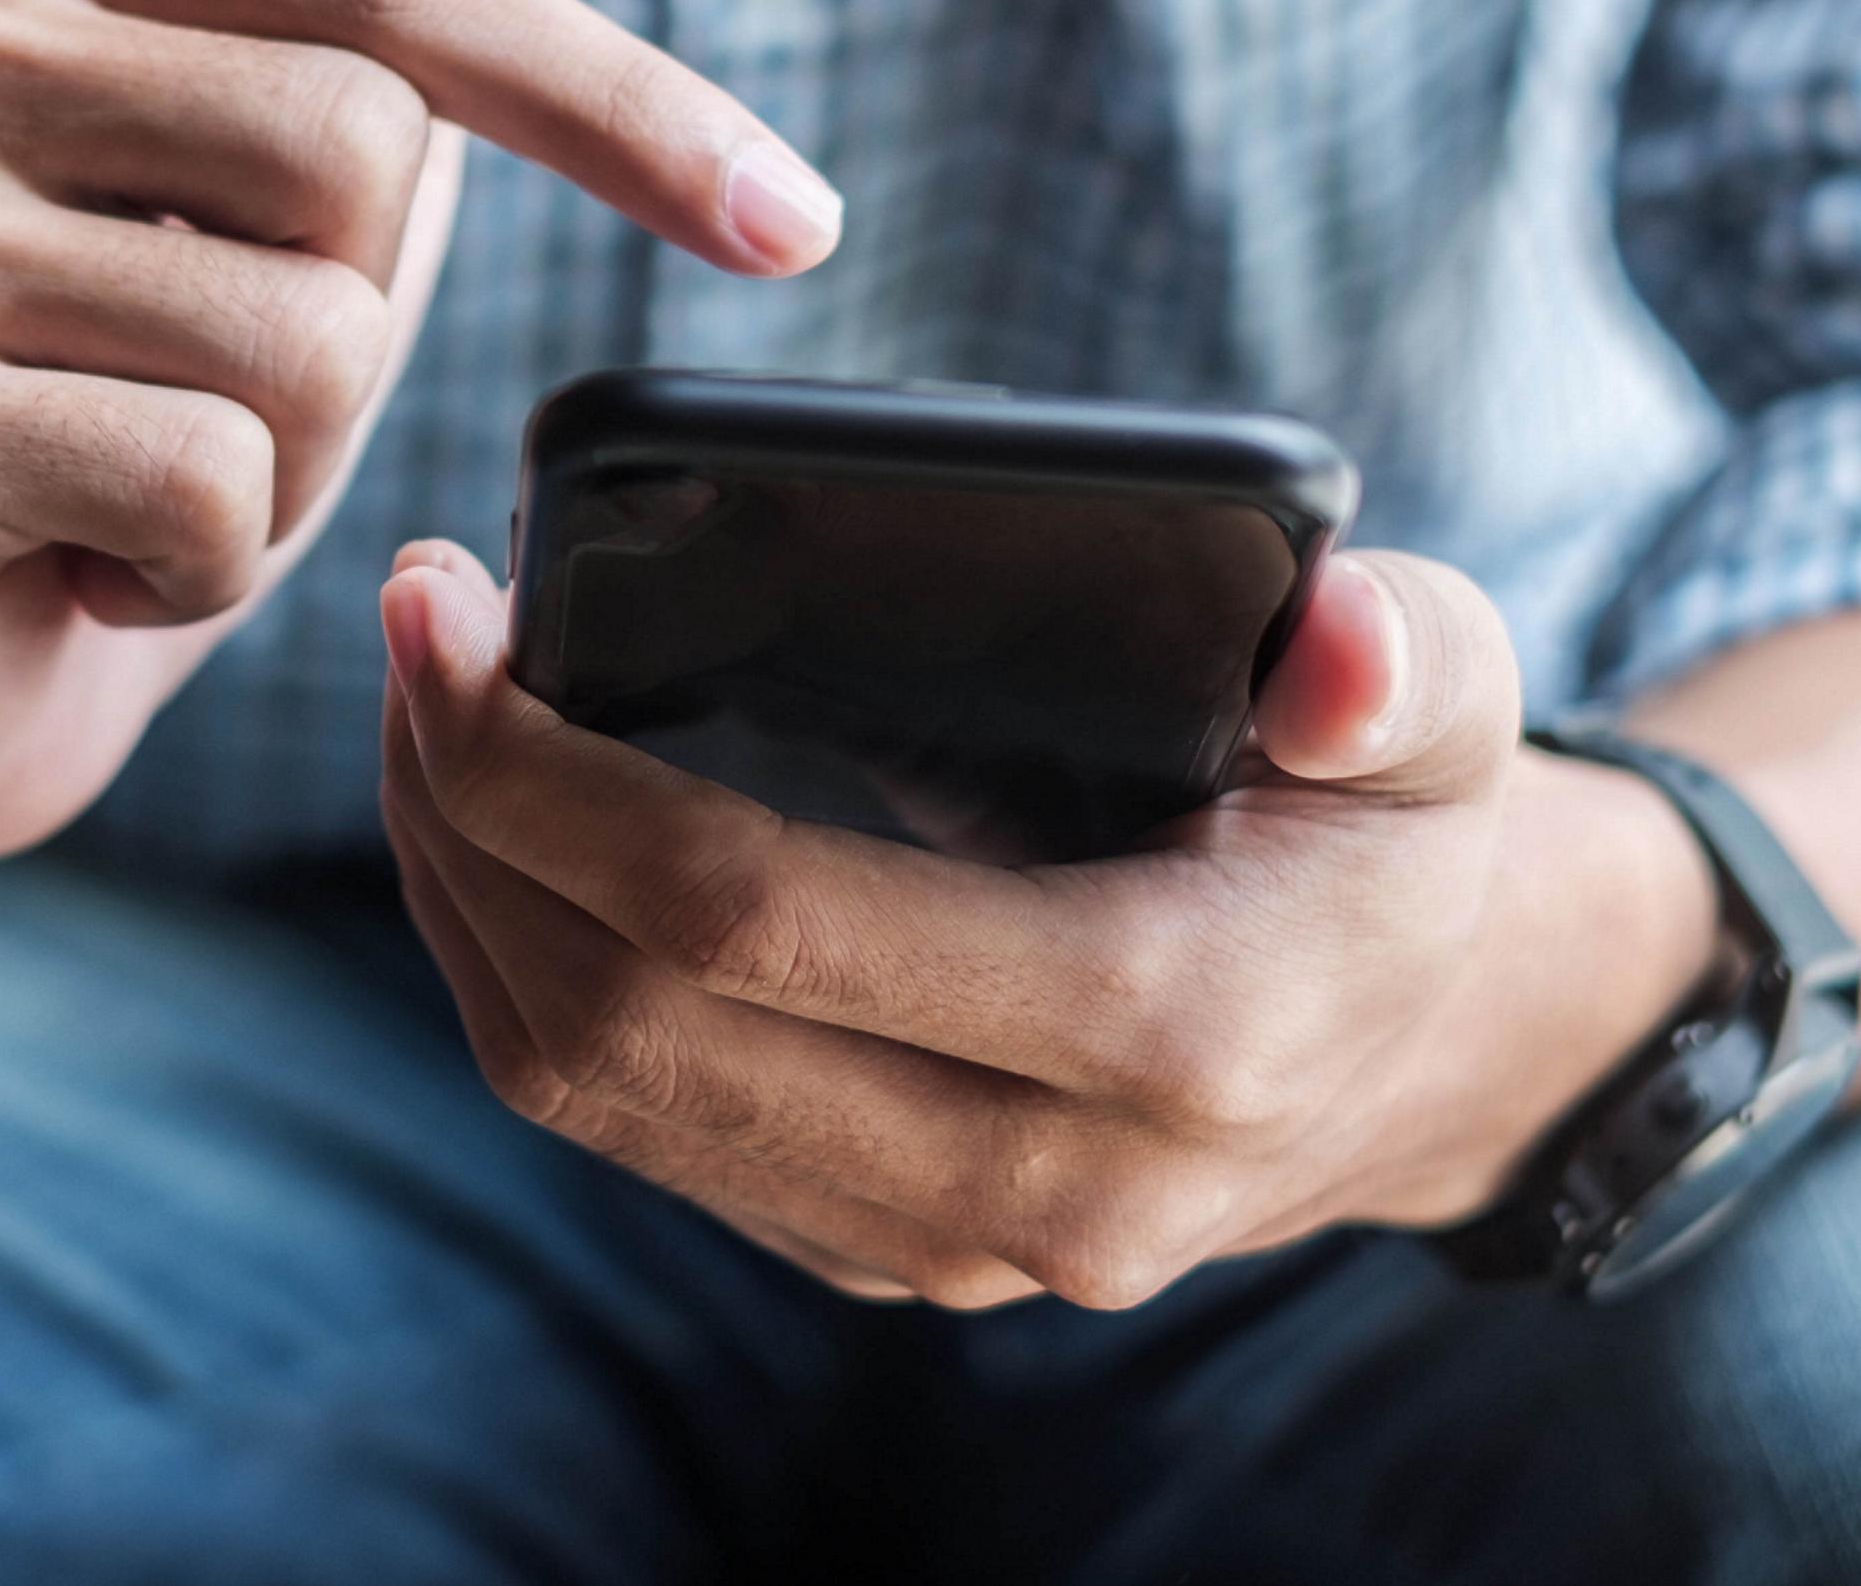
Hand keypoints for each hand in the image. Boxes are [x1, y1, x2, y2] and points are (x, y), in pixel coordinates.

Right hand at [0, 0, 843, 861]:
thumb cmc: (126, 396)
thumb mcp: (287, 204)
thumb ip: (389, 28)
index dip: (626, 106)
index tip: (802, 228)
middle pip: (365, 152)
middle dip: (364, 327)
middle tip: (224, 401)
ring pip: (306, 338)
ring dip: (286, 471)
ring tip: (143, 484)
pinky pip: (203, 481)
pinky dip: (198, 567)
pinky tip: (84, 565)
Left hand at [375, 536, 1718, 1309]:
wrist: (1428, 1043)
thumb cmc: (1395, 825)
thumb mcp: (1444, 704)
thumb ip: (1399, 666)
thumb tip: (1332, 653)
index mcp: (1164, 1031)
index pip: (755, 920)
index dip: (556, 773)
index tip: (455, 614)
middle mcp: (1041, 1188)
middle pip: (629, 1022)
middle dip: (467, 818)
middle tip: (415, 629)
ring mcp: (948, 1246)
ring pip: (599, 1098)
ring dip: (466, 898)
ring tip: (427, 712)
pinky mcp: (881, 1246)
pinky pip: (637, 1127)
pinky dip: (528, 971)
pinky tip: (507, 829)